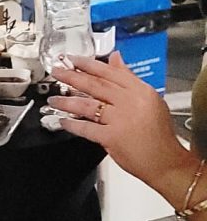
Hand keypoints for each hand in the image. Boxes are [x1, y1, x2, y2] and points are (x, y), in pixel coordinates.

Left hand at [48, 52, 188, 192]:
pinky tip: (63, 121)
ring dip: (66, 101)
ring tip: (53, 99)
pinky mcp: (112, 137)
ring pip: (87, 105)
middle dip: (72, 77)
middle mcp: (130, 102)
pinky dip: (72, 125)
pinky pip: (86, 128)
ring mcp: (121, 120)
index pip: (109, 72)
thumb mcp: (150, 99)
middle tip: (56, 73)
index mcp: (140, 91)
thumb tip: (115, 59)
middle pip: (95, 85)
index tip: (73, 60)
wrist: (166, 162)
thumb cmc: (158, 133)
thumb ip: (129, 78)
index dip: (88, 64)